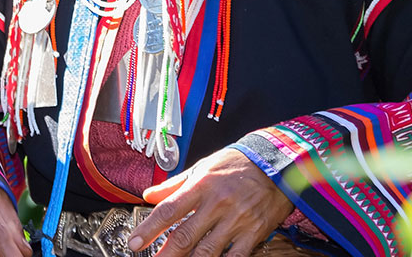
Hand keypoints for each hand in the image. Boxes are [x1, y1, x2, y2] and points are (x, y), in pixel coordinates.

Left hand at [127, 147, 291, 256]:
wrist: (277, 163)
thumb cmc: (237, 164)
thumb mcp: (202, 166)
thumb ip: (174, 184)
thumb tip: (149, 194)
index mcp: (201, 185)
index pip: (168, 210)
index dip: (149, 229)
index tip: (135, 242)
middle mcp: (217, 204)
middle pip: (185, 236)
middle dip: (166, 253)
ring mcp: (236, 221)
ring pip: (207, 250)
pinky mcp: (254, 233)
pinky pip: (234, 256)